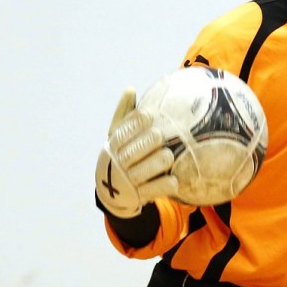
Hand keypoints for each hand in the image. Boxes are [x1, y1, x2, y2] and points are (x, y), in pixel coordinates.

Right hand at [94, 88, 179, 217]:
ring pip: (141, 174)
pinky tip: (174, 181)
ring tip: (168, 156)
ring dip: (155, 165)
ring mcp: (127, 183)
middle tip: (160, 135)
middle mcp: (117, 165)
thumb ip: (124, 114)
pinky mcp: (138, 197)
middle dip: (145, 144)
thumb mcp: (117, 136)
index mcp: (112, 147)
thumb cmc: (120, 155)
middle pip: (131, 154)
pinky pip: (151, 191)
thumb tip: (131, 89)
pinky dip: (163, 186)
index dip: (134, 124)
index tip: (149, 114)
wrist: (111, 192)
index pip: (121, 134)